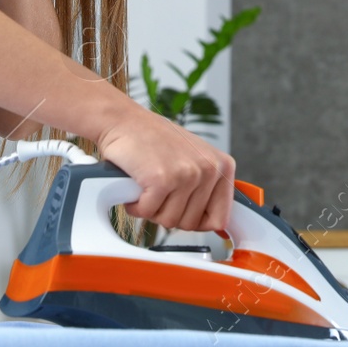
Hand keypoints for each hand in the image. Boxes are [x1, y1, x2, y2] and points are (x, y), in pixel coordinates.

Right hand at [96, 105, 235, 232]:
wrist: (124, 122)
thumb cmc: (155, 141)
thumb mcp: (194, 159)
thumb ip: (208, 188)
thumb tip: (217, 224)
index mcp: (223, 165)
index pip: (220, 219)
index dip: (196, 221)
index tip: (182, 209)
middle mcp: (209, 168)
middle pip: (190, 224)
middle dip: (168, 212)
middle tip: (159, 189)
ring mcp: (187, 174)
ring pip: (169, 221)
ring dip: (152, 208)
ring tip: (149, 184)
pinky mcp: (162, 180)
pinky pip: (148, 213)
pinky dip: (136, 205)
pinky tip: (136, 185)